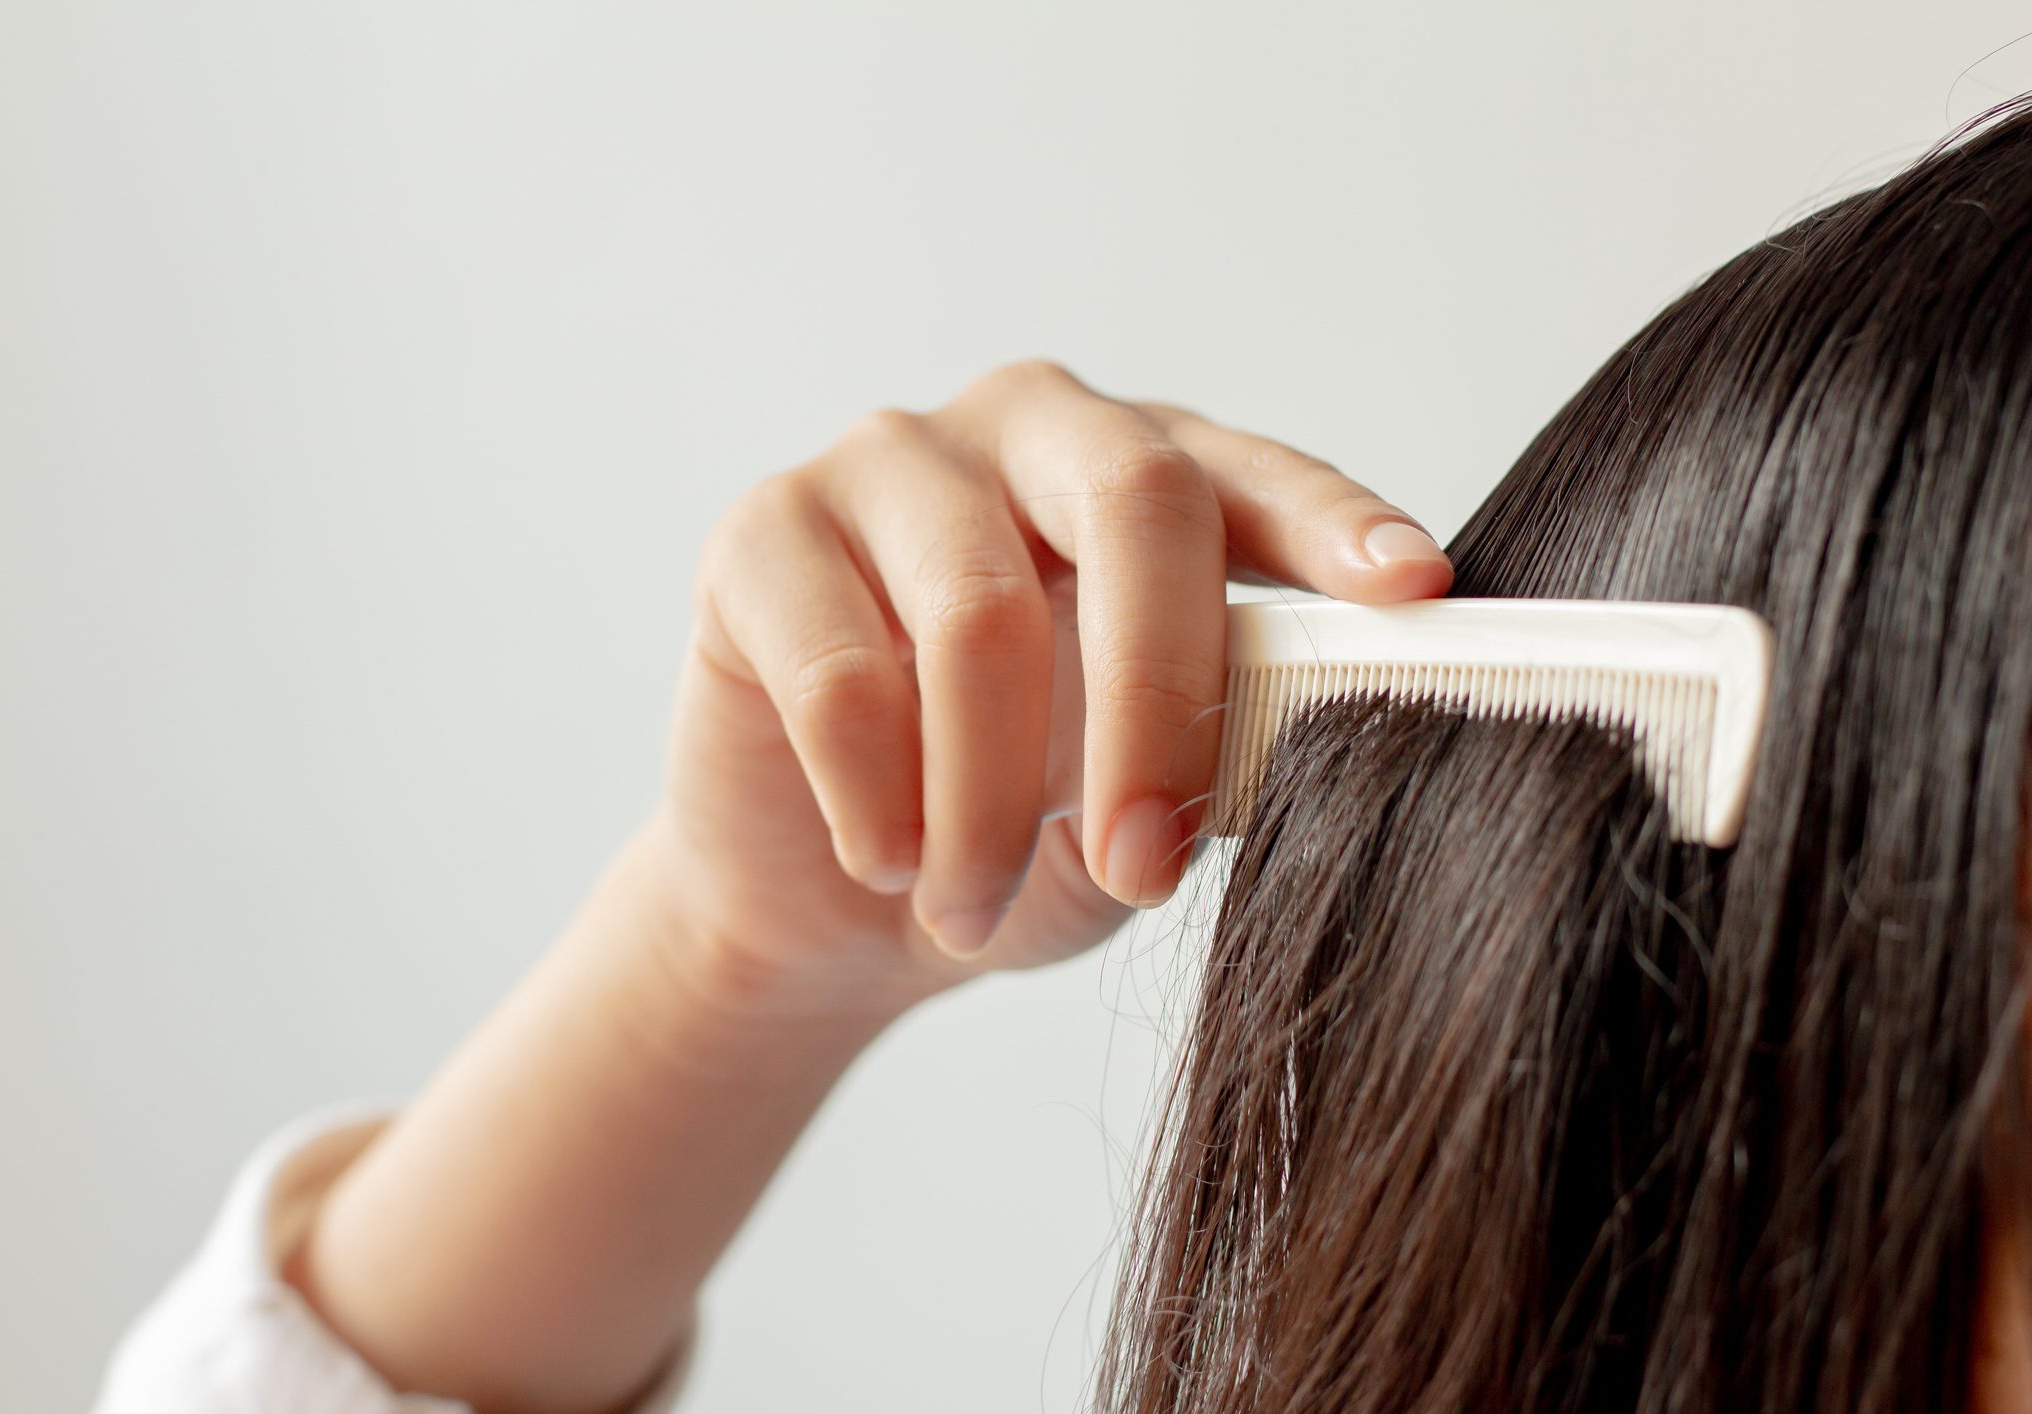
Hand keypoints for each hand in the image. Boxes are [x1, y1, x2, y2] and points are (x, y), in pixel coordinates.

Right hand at [647, 359, 1451, 1015]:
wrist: (832, 900)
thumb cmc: (1022, 830)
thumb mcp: (1148, 804)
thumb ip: (1231, 751)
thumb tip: (1337, 756)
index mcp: (1147, 473)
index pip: (1254, 476)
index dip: (1333, 524)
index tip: (1413, 592)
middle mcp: (1028, 430)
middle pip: (1134, 497)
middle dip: (1158, 701)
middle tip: (1146, 869)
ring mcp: (888, 463)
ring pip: (981, 616)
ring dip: (990, 806)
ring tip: (973, 913)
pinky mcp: (763, 534)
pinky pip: (842, 674)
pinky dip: (879, 805)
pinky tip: (888, 866)